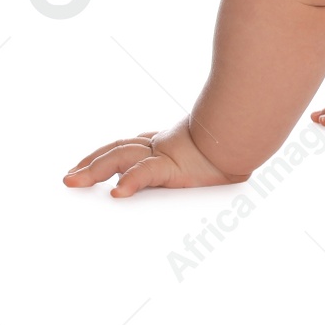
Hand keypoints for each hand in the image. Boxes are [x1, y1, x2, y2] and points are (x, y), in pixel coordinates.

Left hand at [62, 115, 249, 196]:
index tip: (86, 165)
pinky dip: (132, 181)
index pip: (133, 145)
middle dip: (91, 162)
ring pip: (123, 157)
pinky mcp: (175, 165)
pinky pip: (147, 174)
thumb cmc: (243, 139)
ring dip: (95, 170)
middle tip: (68, 179)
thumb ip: (210, 159)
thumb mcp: (220, 156)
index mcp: (173, 143)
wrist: (256, 132)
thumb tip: (220, 169)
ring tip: (73, 182)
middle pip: (120, 149)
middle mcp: (165, 146)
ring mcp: (168, 153)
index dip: (107, 153)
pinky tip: (117, 192)